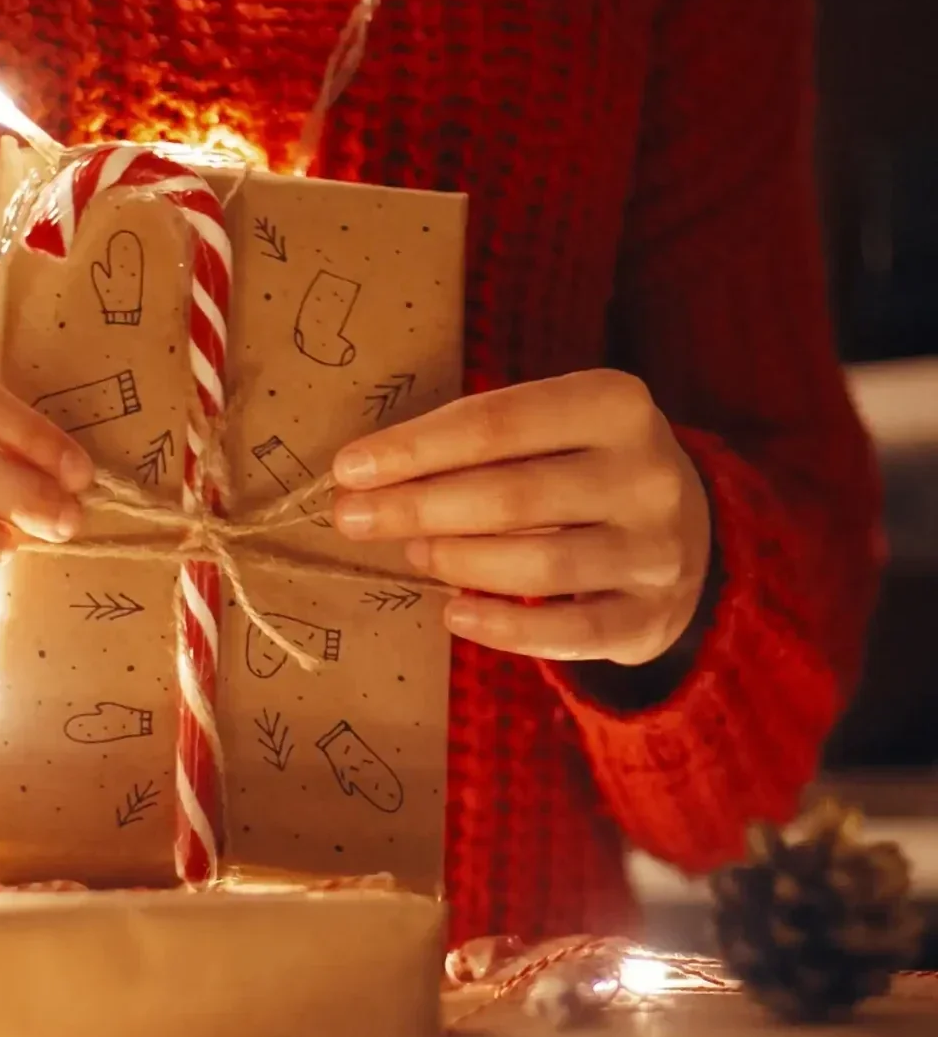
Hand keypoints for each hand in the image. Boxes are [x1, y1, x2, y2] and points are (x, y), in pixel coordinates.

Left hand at [331, 371, 711, 664]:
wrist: (686, 534)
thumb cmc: (583, 471)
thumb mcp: (549, 432)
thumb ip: (476, 444)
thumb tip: (366, 476)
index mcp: (615, 405)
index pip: (497, 424)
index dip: (416, 449)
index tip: (349, 468)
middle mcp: (647, 473)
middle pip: (512, 496)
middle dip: (419, 507)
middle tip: (353, 518)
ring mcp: (656, 550)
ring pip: (539, 565)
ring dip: (458, 561)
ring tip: (411, 553)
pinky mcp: (650, 616)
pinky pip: (568, 632)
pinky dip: (504, 628)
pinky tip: (455, 614)